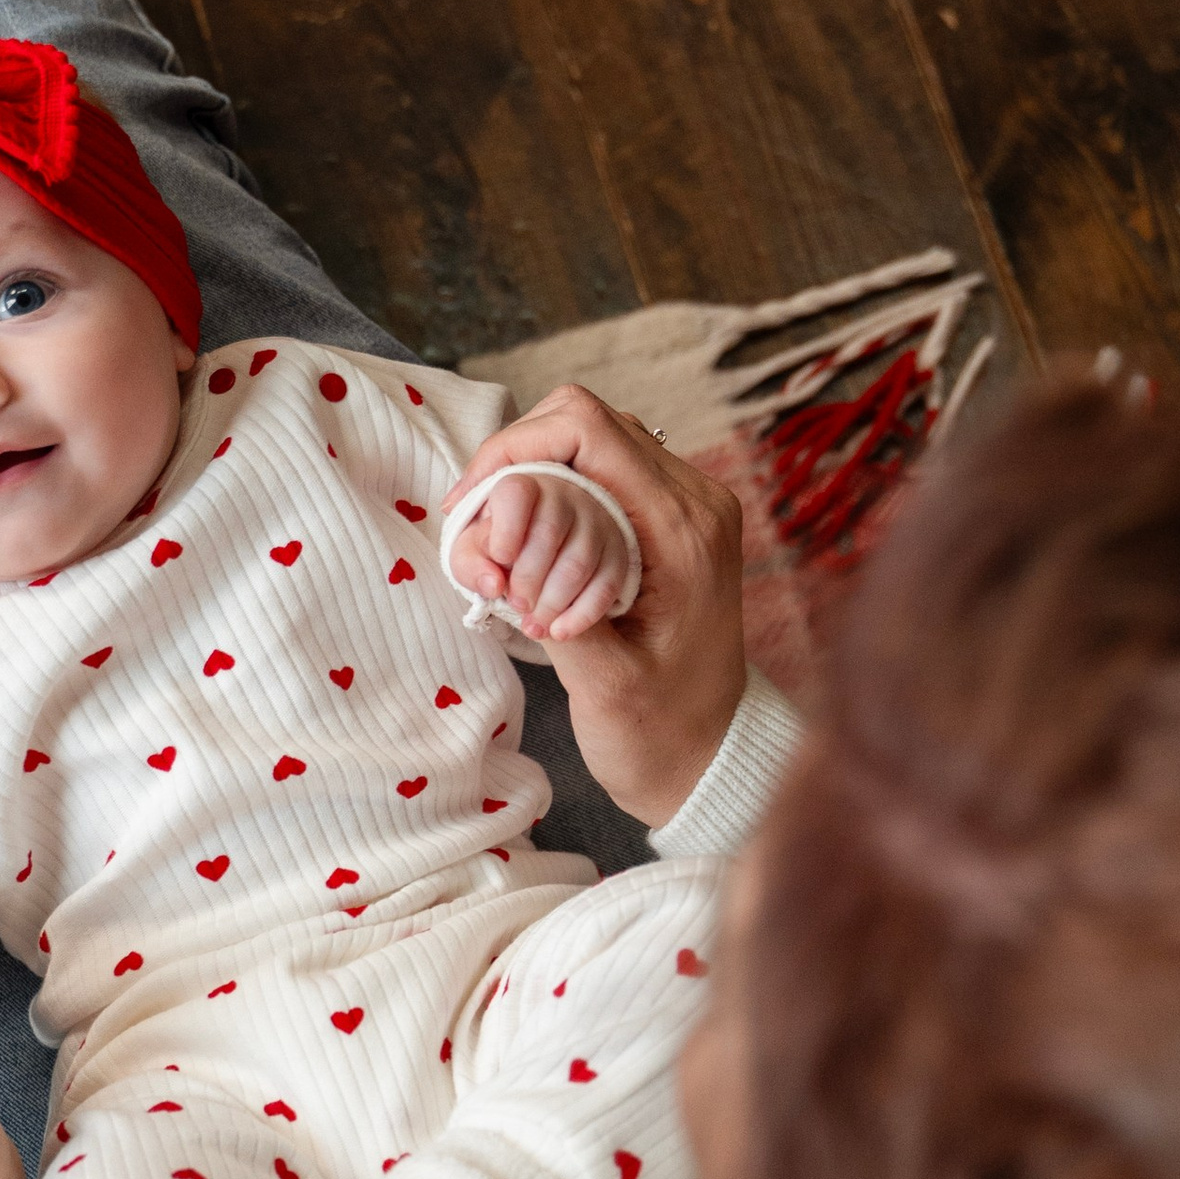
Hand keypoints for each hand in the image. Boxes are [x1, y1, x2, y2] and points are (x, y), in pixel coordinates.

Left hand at [447, 471, 640, 641]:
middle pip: (548, 534)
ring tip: (532, 625)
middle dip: (527, 579)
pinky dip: (581, 616)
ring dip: (552, 604)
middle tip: (516, 604)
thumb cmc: (501, 547)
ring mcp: (595, 524)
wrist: (539, 553)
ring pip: (578, 564)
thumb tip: (492, 584)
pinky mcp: (615, 554)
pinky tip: (559, 632)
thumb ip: (469, 562)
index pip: (516, 494)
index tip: (499, 559)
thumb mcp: (473, 551)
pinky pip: (606, 587)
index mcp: (522, 487)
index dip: (506, 530)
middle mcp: (564, 496)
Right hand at [454, 387, 747, 826]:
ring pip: (588, 438)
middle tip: (473, 518)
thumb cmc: (661, 733)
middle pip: (584, 419)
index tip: (469, 499)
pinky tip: (525, 540)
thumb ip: (555, 607)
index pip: (588, 430)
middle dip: (515, 458)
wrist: (710, 758)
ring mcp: (685, 505)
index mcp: (683, 529)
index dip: (513, 447)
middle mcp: (693, 501)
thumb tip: (500, 552)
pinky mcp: (670, 520)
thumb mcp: (604, 684)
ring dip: (531, 473)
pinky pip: (600, 471)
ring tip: (493, 531)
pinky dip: (552, 490)